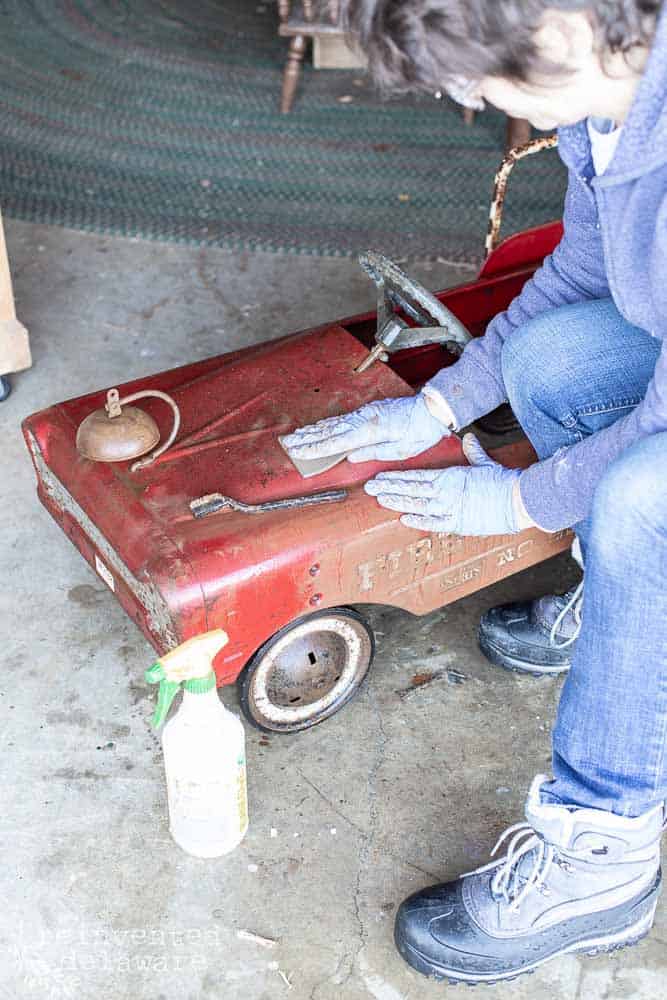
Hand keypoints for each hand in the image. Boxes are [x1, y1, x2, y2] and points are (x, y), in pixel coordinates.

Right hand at [282, 395, 450, 463]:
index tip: (298, 452)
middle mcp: (365, 419)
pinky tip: (320, 426)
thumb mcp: (400, 450)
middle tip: (288, 444)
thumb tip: (351, 456)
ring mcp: (366, 413)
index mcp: (371, 430)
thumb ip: (373, 452)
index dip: (315, 448)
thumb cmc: (421, 431)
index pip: (336, 441)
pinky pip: (343, 419)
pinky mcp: (369, 411)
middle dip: (307, 438)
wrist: (433, 409)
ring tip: (296, 435)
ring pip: (334, 423)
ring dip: (314, 430)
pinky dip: (328, 423)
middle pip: (330, 430)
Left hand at [364, 434, 521, 535]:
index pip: (416, 476)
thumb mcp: (485, 462)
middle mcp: (445, 492)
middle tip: (369, 488)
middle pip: (410, 490)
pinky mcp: (457, 523)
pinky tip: (403, 518)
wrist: (517, 499)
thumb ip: (473, 451)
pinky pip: (433, 523)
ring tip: (380, 500)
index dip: (396, 477)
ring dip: (397, 503)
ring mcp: (449, 508)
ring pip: (416, 505)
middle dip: (388, 488)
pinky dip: (417, 520)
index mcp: (449, 475)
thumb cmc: (502, 481)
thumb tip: (469, 438)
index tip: (380, 477)